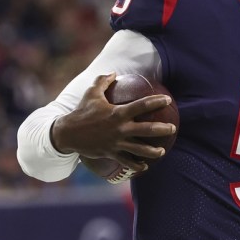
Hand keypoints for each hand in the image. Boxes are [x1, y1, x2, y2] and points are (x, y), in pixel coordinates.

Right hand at [51, 73, 174, 167]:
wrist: (67, 134)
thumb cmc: (81, 112)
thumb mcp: (91, 93)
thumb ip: (102, 81)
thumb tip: (113, 72)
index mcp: (118, 113)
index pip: (142, 105)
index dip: (157, 101)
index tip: (168, 99)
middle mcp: (120, 128)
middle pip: (147, 129)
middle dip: (163, 129)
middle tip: (173, 128)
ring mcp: (116, 143)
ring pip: (140, 149)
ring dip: (153, 152)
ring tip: (162, 151)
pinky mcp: (111, 153)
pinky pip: (127, 161)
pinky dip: (136, 165)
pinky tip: (144, 166)